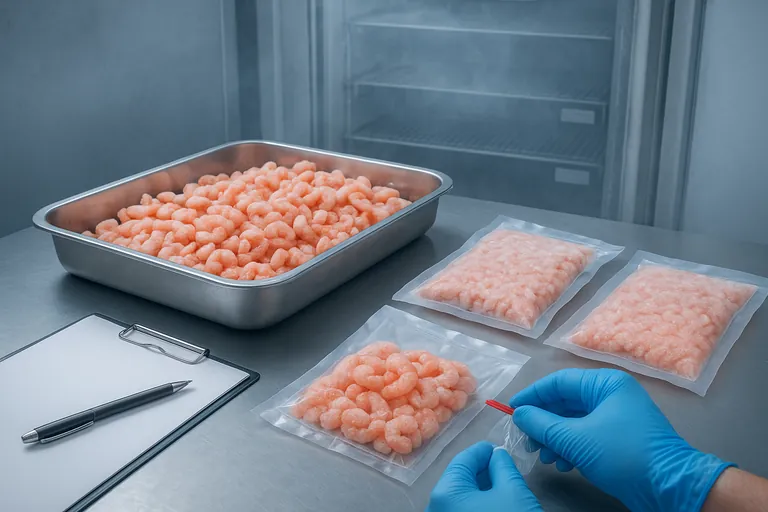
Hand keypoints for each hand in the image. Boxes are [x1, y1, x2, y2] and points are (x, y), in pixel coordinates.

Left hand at [427, 442, 541, 511]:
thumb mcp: (513, 490)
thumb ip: (502, 466)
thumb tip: (497, 456)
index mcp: (445, 493)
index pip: (462, 462)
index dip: (481, 452)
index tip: (495, 447)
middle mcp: (436, 509)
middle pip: (458, 480)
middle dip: (481, 471)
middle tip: (502, 465)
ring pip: (459, 498)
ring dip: (479, 489)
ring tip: (501, 483)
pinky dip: (476, 505)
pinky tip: (494, 503)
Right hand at [511, 369, 732, 511]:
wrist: (670, 486)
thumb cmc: (624, 454)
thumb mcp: (576, 439)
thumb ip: (543, 424)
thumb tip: (519, 414)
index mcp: (605, 383)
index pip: (558, 382)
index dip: (532, 395)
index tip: (511, 411)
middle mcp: (611, 394)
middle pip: (565, 402)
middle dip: (543, 422)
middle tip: (525, 439)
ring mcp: (617, 417)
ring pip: (574, 421)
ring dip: (554, 438)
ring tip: (543, 456)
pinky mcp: (619, 439)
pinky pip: (586, 435)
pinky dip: (570, 447)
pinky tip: (561, 463)